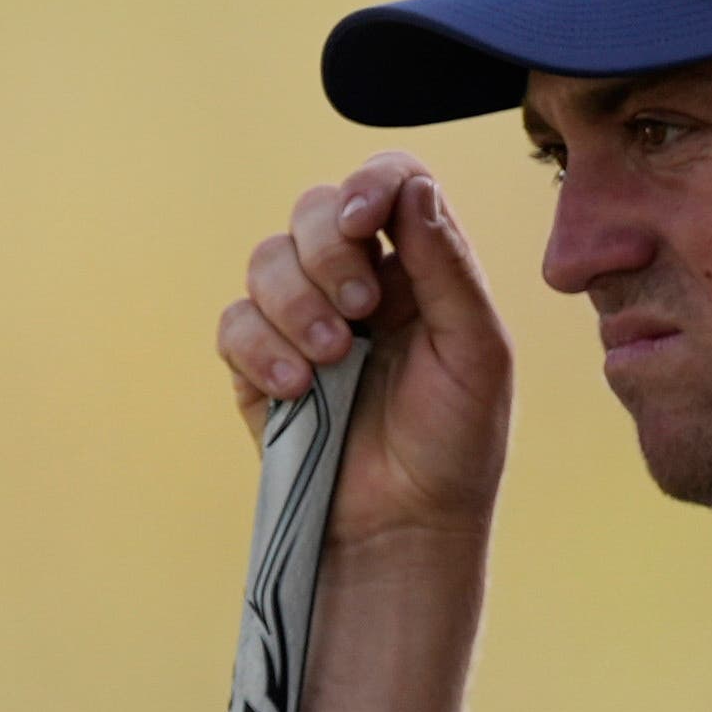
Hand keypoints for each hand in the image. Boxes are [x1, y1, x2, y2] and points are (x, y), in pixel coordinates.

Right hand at [217, 156, 513, 555]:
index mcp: (420, 268)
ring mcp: (304, 319)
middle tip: (360, 309)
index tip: (364, 220)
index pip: (389, 184)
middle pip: (315, 208)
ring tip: (331, 361)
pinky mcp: (260, 364)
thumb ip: (449, 268)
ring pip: (268, 259)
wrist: (405, 527)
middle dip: (328, 251)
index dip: (368, 184)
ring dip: (295, 303)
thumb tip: (415, 187)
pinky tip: (294, 389)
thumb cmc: (454, 444)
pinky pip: (235, 322)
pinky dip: (259, 347)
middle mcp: (359, 281)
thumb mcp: (476, 354)